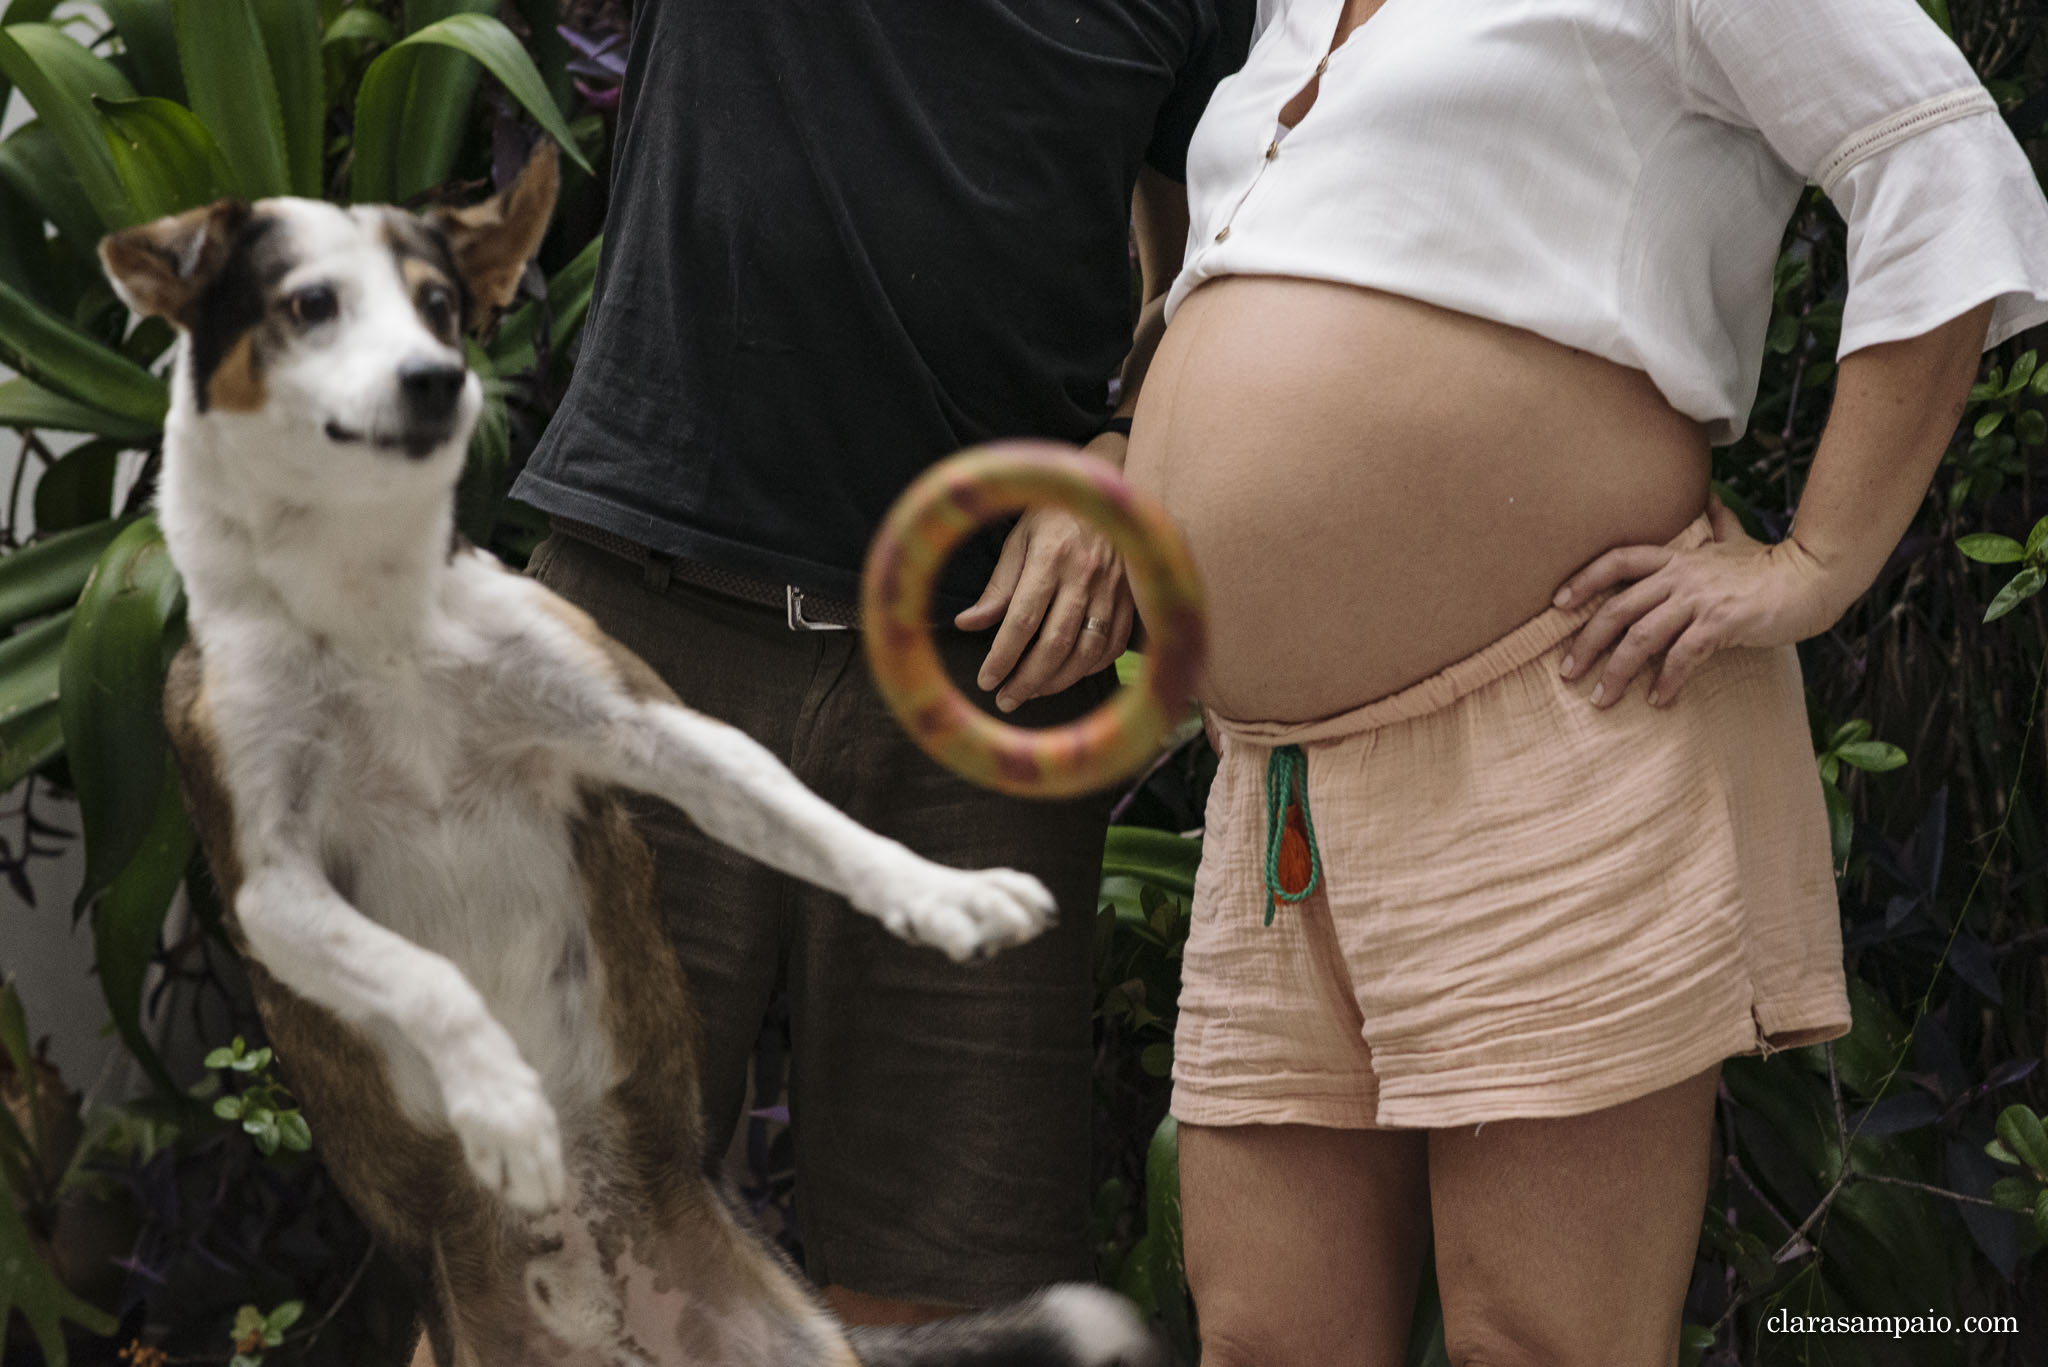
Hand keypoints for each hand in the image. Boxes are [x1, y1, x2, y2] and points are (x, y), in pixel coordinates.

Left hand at [954, 453, 1134, 710]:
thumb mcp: (1019, 539)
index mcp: (1050, 556)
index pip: (1023, 619)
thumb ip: (998, 586)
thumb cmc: (1055, 514)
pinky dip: (1091, 667)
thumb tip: (968, 624)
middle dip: (1028, 679)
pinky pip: (1113, 645)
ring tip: (1031, 693)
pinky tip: (1068, 675)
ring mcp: (1113, 588)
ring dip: (1058, 680)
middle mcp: (1085, 574)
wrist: (1109, 488)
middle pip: (1055, 643)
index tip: (986, 679)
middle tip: (1005, 698)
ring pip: (1087, 651)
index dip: (1003, 655)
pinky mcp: (1132, 596)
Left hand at [1555, 497, 1840, 707]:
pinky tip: (1658, 700)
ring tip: (1602, 698)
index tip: (1557, 603)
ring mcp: (1699, 598)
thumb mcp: (1737, 539)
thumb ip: (1716, 524)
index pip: (1617, 560)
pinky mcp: (1721, 622)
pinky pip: (1682, 656)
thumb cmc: (1771, 565)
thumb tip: (1710, 499)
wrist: (1813, 579)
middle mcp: (1681, 575)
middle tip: (1568, 673)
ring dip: (1617, 671)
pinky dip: (1666, 681)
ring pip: (1642, 637)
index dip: (1584, 579)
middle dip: (1587, 642)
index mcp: (1677, 557)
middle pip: (1618, 608)